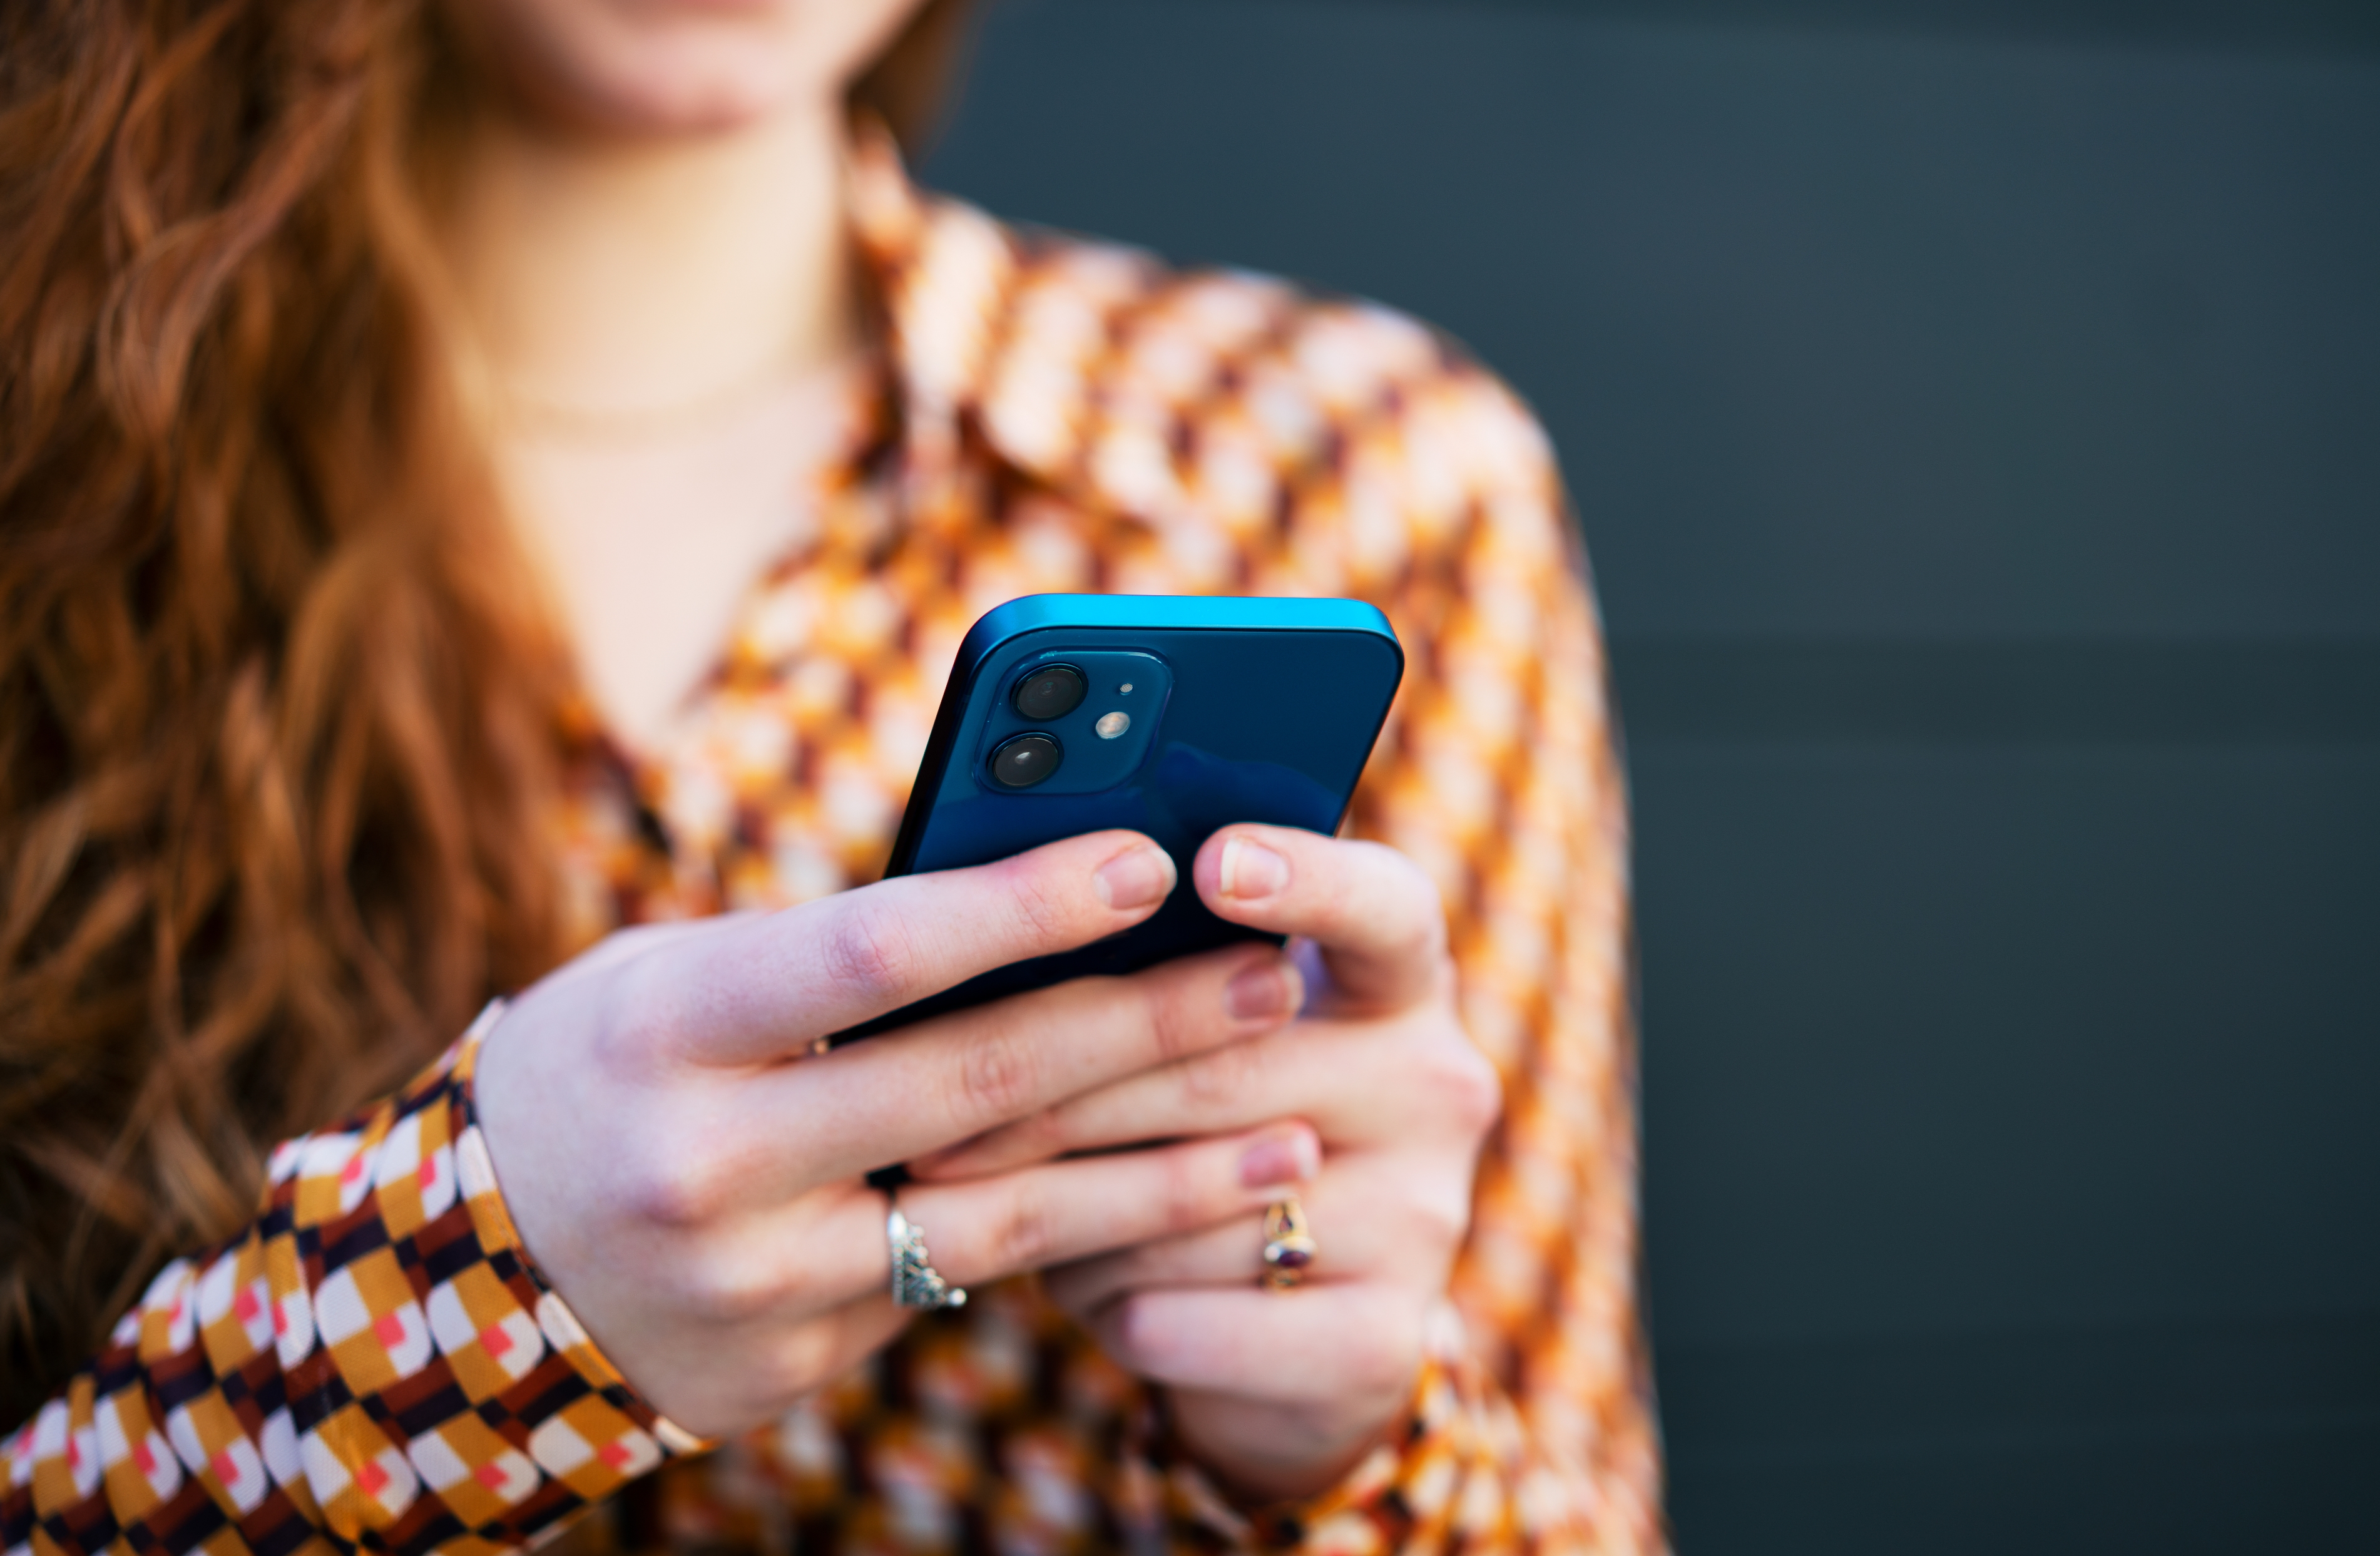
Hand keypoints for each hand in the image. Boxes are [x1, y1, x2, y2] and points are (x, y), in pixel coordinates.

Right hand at [475, 830, 1318, 1437]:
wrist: (459, 1289)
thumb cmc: (598, 1073)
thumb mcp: (668, 982)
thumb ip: (822, 955)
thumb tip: (1026, 893)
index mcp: (666, 1030)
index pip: (874, 954)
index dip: (1023, 905)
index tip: (1150, 859)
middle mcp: (707, 1164)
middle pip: (972, 1084)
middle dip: (1143, 1027)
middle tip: (1268, 974)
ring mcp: (756, 1282)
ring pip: (1005, 1213)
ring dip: (1166, 1171)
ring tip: (1296, 1127)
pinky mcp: (795, 1363)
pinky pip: (962, 1282)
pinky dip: (1084, 1238)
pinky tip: (1186, 1205)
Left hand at [912, 825, 1500, 1502]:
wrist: (1288, 1345)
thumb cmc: (1202, 1137)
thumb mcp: (1197, 1043)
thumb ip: (1146, 978)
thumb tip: (991, 934)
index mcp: (1399, 983)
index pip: (1382, 906)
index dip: (1305, 879)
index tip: (1211, 860)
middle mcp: (1435, 1086)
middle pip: (1226, 1068)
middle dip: (1060, 1097)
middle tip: (931, 1114)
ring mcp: (1425, 1216)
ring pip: (1192, 1205)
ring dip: (1076, 1218)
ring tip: (1008, 1215)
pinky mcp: (1384, 1339)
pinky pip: (1197, 1317)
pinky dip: (1117, 1309)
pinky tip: (1088, 1294)